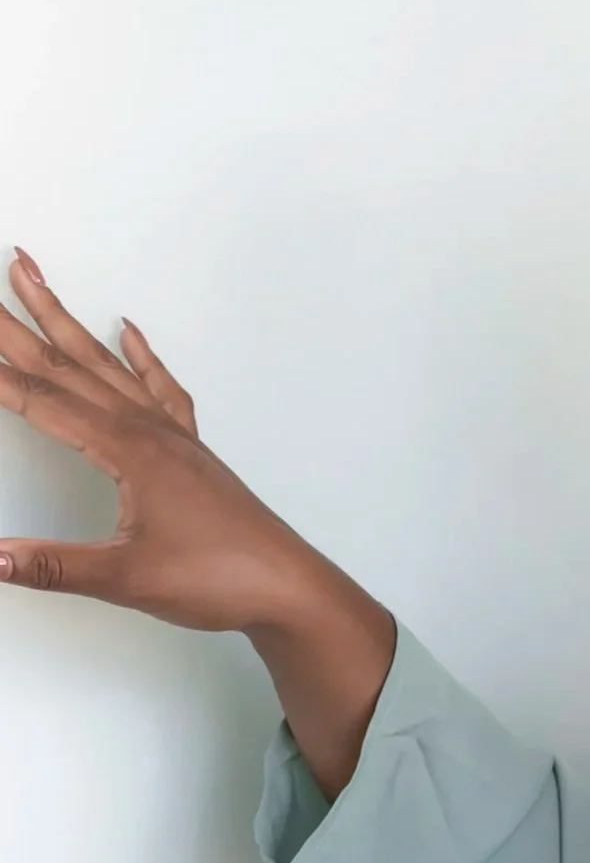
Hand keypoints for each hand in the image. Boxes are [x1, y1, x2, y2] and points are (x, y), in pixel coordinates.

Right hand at [0, 250, 394, 791]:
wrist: (288, 586)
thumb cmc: (216, 580)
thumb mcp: (125, 577)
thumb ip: (51, 565)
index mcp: (130, 451)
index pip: (43, 400)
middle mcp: (150, 430)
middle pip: (68, 367)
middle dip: (19, 323)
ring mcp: (174, 436)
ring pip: (107, 366)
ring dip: (67, 322)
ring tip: (33, 276)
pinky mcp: (192, 450)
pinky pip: (160, 387)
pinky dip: (141, 355)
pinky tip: (128, 329)